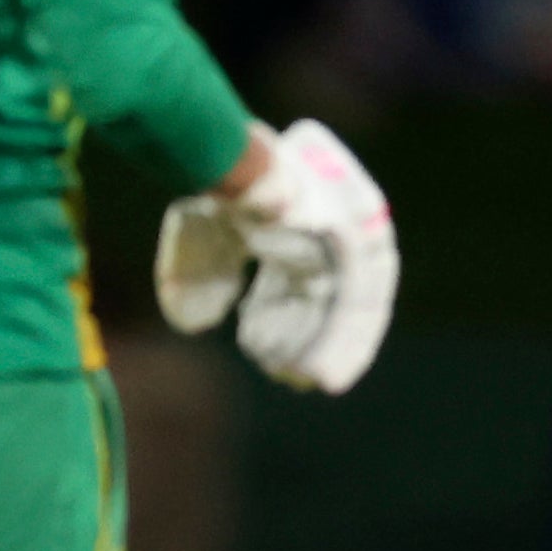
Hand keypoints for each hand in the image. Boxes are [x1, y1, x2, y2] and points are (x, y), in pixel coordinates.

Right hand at [153, 119, 398, 393]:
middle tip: (298, 379)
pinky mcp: (357, 250)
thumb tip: (195, 324)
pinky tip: (326, 369)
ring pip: (346, 309)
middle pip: (329, 303)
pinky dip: (341, 340)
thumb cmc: (219, 201)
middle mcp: (331, 239)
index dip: (284, 328)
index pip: (300, 289)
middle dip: (312, 343)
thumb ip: (195, 282)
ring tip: (314, 382)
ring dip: (331, 348)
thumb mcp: (199, 248)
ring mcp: (348, 242)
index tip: (270, 362)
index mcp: (299, 233)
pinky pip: (354, 307)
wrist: (240, 168)